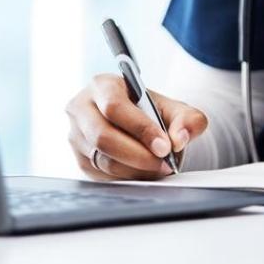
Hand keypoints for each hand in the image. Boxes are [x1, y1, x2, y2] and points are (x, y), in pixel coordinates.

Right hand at [65, 74, 207, 180]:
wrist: (139, 125)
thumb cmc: (153, 113)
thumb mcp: (175, 109)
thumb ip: (188, 119)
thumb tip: (179, 138)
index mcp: (103, 85)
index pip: (115, 107)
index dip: (140, 129)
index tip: (165, 146)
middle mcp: (82, 108)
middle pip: (103, 136)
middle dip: (138, 155)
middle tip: (164, 164)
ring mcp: (76, 135)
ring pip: (103, 160)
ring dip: (135, 169)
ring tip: (158, 168)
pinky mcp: (80, 159)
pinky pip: (102, 176)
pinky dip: (126, 178)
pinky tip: (143, 173)